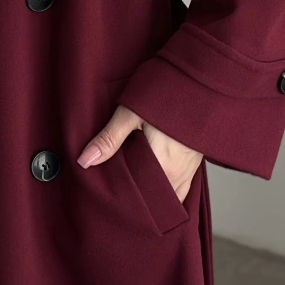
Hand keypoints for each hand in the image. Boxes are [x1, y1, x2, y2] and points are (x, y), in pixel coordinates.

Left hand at [76, 103, 203, 203]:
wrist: (199, 84)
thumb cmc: (168, 95)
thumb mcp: (132, 113)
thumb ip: (109, 139)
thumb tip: (85, 160)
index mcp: (162, 167)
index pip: (139, 197)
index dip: (123, 199)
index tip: (108, 199)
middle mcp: (177, 175)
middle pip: (153, 199)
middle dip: (136, 200)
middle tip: (116, 196)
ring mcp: (188, 172)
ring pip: (167, 196)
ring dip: (152, 196)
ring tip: (133, 191)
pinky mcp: (193, 165)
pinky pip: (180, 189)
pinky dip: (167, 191)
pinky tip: (153, 183)